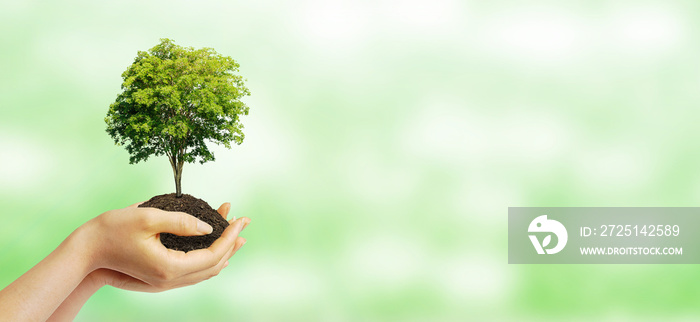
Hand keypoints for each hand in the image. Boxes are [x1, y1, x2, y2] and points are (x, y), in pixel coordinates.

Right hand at [80, 202, 249, 289]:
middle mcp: (170, 279)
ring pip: (205, 272)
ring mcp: (164, 282)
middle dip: (231, 243)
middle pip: (214, 266)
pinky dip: (208, 261)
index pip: (213, 254)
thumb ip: (182, 222)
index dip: (230, 236)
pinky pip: (193, 274)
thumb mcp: (148, 217)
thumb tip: (209, 227)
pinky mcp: (159, 279)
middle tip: (243, 223)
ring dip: (223, 253)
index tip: (240, 218)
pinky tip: (214, 251)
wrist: (86, 252)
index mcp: (170, 266)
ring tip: (236, 236)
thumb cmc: (112, 230)